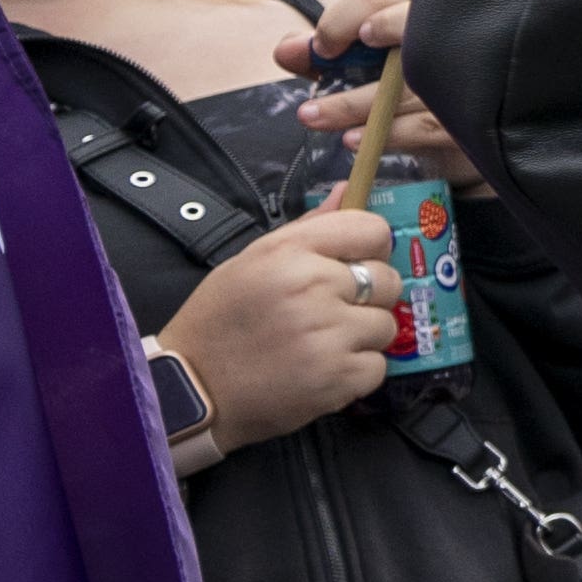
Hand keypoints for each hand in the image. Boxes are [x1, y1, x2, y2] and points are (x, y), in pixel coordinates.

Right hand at [159, 203, 396, 455]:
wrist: (194, 390)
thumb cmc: (220, 321)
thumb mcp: (252, 261)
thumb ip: (307, 228)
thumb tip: (345, 191)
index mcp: (290, 252)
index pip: (371, 230)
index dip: (372, 248)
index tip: (357, 263)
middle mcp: (313, 287)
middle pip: (387, 280)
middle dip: (369, 297)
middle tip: (334, 311)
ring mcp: (329, 334)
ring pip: (386, 325)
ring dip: (362, 336)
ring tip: (322, 343)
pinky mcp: (338, 377)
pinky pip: (379, 367)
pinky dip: (357, 372)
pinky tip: (322, 369)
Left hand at [285, 0, 475, 185]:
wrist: (455, 130)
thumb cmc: (403, 84)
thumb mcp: (360, 64)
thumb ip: (322, 53)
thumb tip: (285, 49)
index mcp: (413, 13)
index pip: (377, 0)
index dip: (342, 21)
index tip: (320, 49)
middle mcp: (443, 36)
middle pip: (400, 31)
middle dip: (349, 57)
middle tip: (316, 75)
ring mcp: (461, 76)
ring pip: (406, 85)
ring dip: (353, 104)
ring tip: (315, 118)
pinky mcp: (469, 116)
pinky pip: (427, 124)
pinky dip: (388, 134)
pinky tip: (354, 140)